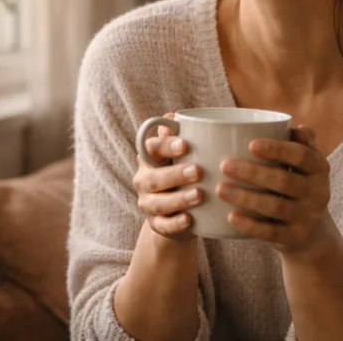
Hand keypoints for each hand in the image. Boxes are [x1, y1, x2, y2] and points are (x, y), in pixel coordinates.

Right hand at [133, 113, 202, 241]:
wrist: (186, 211)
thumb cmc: (188, 174)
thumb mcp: (186, 155)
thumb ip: (183, 135)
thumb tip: (173, 116)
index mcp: (151, 158)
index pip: (151, 148)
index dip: (166, 145)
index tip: (186, 144)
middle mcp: (144, 180)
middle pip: (153, 178)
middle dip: (174, 174)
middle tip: (198, 171)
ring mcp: (148, 204)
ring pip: (157, 203)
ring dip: (177, 199)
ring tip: (199, 196)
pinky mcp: (156, 224)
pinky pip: (162, 225)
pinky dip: (175, 223)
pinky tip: (190, 219)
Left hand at [216, 126, 330, 253]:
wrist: (311, 230)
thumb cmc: (298, 184)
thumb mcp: (304, 164)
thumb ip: (299, 143)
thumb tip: (292, 126)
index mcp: (319, 168)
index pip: (301, 155)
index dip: (277, 149)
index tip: (251, 144)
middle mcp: (319, 192)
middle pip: (283, 181)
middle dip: (252, 173)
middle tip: (225, 165)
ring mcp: (308, 217)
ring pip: (275, 207)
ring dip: (246, 198)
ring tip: (221, 189)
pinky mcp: (295, 238)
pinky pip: (271, 233)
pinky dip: (250, 225)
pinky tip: (231, 217)